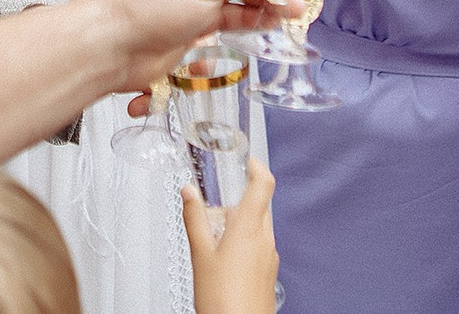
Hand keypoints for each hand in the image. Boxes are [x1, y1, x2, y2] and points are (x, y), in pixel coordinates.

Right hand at [184, 161, 279, 313]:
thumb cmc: (223, 300)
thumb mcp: (199, 254)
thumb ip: (195, 218)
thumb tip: (188, 193)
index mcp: (250, 228)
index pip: (264, 184)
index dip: (256, 166)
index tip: (246, 159)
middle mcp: (266, 240)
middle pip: (262, 204)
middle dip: (242, 196)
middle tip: (221, 197)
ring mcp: (270, 258)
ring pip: (260, 226)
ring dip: (242, 220)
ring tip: (216, 231)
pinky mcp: (268, 273)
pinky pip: (259, 246)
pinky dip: (245, 241)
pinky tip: (225, 256)